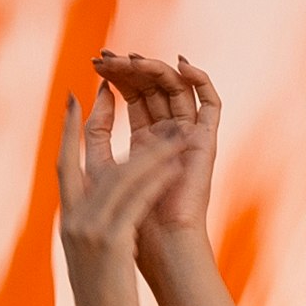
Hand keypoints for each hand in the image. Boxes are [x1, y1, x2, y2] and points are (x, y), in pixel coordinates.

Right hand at [55, 86, 183, 305]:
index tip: (76, 95)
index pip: (65, 161)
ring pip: (119, 173)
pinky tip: (174, 161)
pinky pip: (136, 200)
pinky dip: (156, 177)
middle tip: (113, 84)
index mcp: (68, 219)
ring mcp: (90, 229)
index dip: (69, 127)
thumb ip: (91, 227)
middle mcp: (73, 217)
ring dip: (145, 144)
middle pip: (85, 155)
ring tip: (165, 120)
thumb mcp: (91, 257)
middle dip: (98, 116)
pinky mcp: (112, 242)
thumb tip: (96, 207)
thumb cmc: (101, 301)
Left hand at [92, 51, 218, 250]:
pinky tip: (182, 63)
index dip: (116, 76)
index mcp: (144, 142)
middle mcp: (168, 137)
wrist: (159, 249)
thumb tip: (94, 91)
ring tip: (133, 58)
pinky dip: (201, 80)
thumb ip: (97, 132)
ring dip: (156, 68)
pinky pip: (211, 104)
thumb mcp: (101, 167)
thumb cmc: (128, 219)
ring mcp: (188, 139)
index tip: (94, 63)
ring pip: (177, 89)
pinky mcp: (206, 144)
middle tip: (107, 56)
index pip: (133, 96)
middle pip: (153, 88)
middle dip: (130, 68)